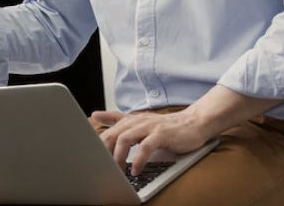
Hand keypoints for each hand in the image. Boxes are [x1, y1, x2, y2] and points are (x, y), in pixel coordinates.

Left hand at [93, 109, 218, 175]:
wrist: (193, 123)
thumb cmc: (165, 126)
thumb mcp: (138, 121)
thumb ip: (116, 119)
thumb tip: (94, 114)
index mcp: (129, 120)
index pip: (106, 132)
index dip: (95, 146)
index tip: (90, 159)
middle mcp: (136, 121)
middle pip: (112, 135)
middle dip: (103, 153)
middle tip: (101, 169)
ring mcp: (149, 127)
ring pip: (125, 139)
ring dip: (118, 157)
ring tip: (117, 171)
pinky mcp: (162, 134)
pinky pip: (146, 147)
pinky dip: (138, 159)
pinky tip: (135, 170)